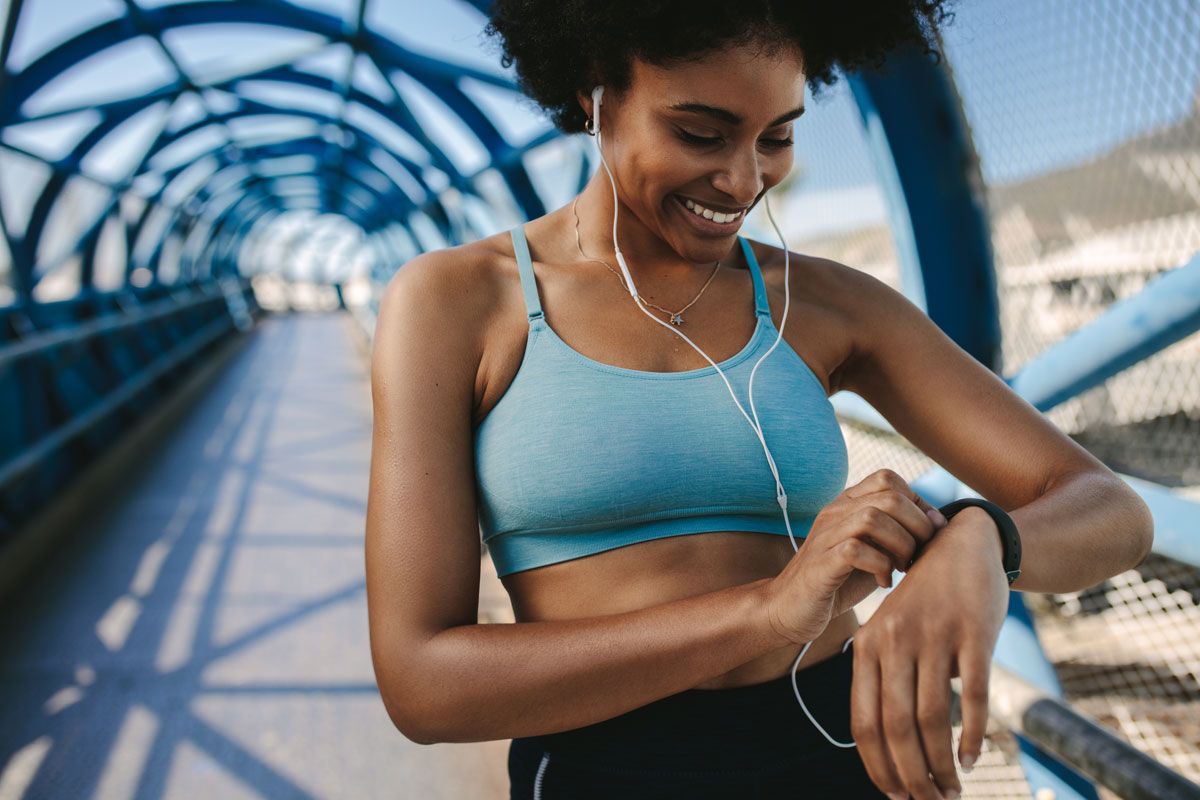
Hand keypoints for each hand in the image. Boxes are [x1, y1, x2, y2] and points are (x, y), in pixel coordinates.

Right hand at [763, 469, 947, 645]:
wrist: (791, 609)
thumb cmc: (839, 580)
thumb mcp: (873, 550)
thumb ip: (897, 533)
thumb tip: (940, 524)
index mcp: (847, 503)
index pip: (888, 478)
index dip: (918, 503)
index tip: (927, 535)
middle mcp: (834, 512)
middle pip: (888, 496)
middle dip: (917, 526)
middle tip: (919, 554)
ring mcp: (824, 536)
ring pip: (872, 518)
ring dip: (900, 545)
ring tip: (902, 568)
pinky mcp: (819, 564)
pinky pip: (855, 550)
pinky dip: (880, 567)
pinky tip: (884, 583)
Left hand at [849, 507, 1009, 799]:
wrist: (962, 544)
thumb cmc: (926, 600)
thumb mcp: (892, 632)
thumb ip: (884, 679)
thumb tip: (887, 746)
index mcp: (867, 646)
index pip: (864, 722)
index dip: (878, 765)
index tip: (894, 795)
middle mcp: (894, 642)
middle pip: (898, 728)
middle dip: (913, 776)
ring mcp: (933, 636)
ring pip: (933, 719)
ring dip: (942, 765)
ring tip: (953, 789)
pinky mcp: (972, 633)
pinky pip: (972, 695)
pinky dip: (972, 734)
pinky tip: (973, 756)